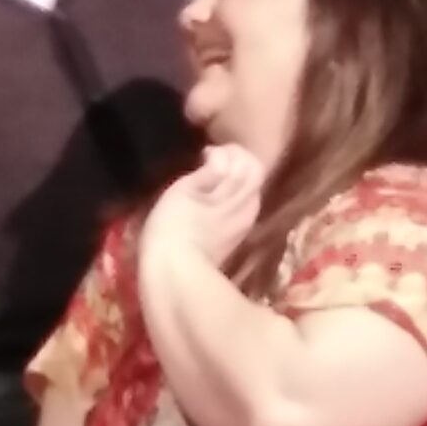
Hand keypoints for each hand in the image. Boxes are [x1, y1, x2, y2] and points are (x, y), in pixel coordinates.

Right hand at [143, 143, 264, 267]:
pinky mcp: (233, 239)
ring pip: (249, 192)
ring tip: (206, 182)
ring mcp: (243, 224)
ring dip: (231, 181)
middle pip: (253, 175)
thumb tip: (221, 155)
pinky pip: (239, 209)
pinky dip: (227, 199)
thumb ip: (211, 170)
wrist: (174, 273)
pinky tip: (206, 204)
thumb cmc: (173, 228)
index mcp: (240, 193)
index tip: (204, 155)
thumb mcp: (186, 189)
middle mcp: (249, 207)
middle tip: (207, 165)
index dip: (228, 152)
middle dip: (234, 163)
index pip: (249, 162)